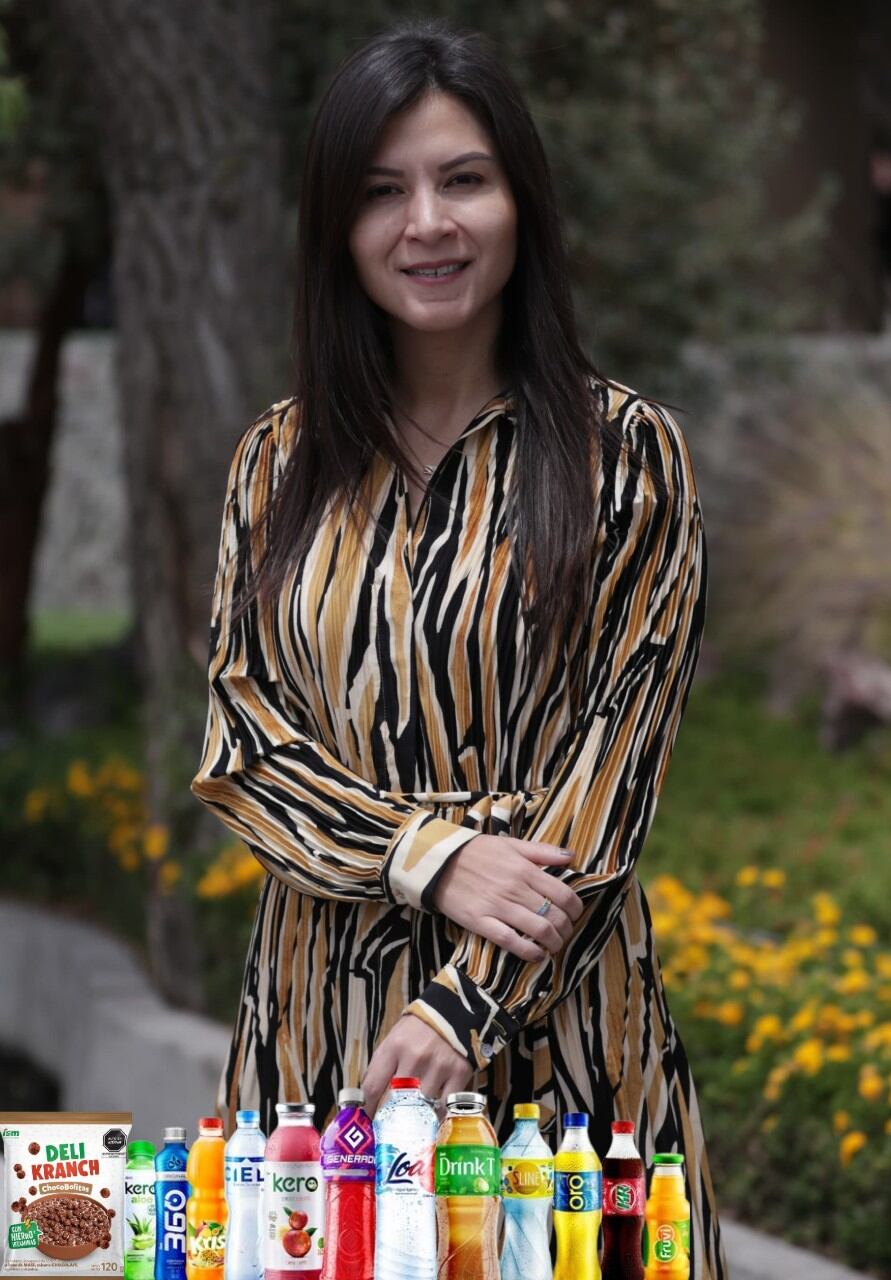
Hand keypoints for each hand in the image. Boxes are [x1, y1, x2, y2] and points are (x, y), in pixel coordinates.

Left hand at [361, 1013, 472, 1119]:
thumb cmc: (422, 1025)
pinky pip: (444, 1106)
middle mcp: (414, 1057)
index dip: (368, 1108)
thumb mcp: (396, 1036)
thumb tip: (370, 1094)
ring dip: (417, 1115)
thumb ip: (384, 1063)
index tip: (366, 1120)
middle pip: (396, 1101)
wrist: (457, 1007)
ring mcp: (438, 1067)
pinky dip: (438, 1114)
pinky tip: (433, 1115)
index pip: (373, 1086)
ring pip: (421, 1106)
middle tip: (389, 1127)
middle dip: (391, 1117)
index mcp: (394, 1046)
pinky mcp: (458, 1073)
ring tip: (414, 1121)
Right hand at [431, 835, 583, 961]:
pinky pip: (510, 941)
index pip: (564, 895)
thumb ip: (543, 851)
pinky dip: (529, 952)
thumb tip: (572, 857)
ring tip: (553, 946)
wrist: (439, 862)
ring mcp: (498, 907)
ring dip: (553, 943)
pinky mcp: (481, 922)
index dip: (576, 910)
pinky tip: (537, 955)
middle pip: (555, 916)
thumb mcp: (511, 844)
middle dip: (566, 930)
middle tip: (564, 933)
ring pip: (538, 931)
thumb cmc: (477, 852)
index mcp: (525, 870)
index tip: (574, 915)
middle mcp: (516, 889)